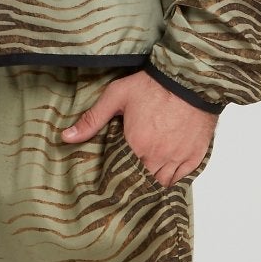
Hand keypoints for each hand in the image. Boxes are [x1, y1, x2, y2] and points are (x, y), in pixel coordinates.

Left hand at [59, 71, 216, 186]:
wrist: (190, 78)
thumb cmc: (153, 85)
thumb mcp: (116, 96)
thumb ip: (92, 119)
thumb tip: (66, 137)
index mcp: (137, 146)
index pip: (122, 175)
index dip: (117, 177)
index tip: (112, 177)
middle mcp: (158, 157)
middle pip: (143, 183)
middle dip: (135, 182)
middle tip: (128, 179)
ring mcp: (178, 158)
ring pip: (162, 183)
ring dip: (153, 181)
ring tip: (145, 175)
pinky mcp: (195, 155)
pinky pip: (182, 178)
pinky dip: (173, 178)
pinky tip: (166, 171)